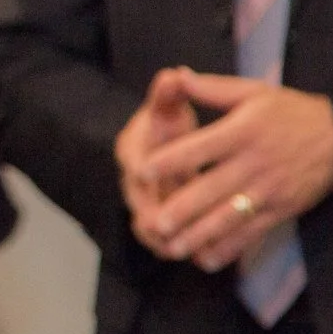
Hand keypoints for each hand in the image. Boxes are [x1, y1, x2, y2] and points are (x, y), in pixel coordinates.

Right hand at [116, 68, 202, 254]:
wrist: (167, 146)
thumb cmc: (171, 124)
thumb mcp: (169, 107)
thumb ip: (169, 95)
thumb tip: (173, 74)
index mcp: (132, 148)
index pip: (133, 159)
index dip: (141, 169)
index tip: (146, 176)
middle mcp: (133, 179)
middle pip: (138, 201)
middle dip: (149, 215)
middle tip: (160, 228)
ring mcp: (145, 203)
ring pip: (149, 227)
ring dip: (162, 240)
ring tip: (180, 252)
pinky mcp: (159, 221)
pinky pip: (164, 242)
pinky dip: (179, 250)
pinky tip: (199, 259)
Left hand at [133, 71, 332, 270]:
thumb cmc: (292, 112)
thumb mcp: (254, 92)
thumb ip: (213, 88)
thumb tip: (177, 75)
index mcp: (244, 131)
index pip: (201, 147)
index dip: (172, 160)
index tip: (144, 171)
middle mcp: (255, 163)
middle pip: (212, 188)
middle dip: (182, 209)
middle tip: (155, 224)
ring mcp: (269, 190)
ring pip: (230, 217)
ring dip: (200, 235)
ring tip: (172, 248)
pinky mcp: (282, 210)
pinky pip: (253, 233)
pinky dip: (229, 248)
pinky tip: (206, 260)